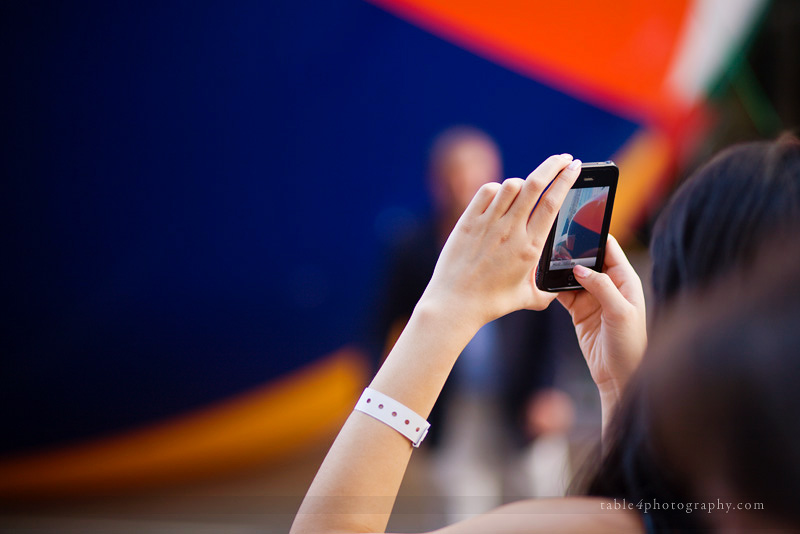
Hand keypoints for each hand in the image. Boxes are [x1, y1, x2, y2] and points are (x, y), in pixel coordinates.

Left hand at [418, 154, 580, 328]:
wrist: (454, 304)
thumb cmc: (491, 303)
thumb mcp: (527, 299)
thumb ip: (547, 291)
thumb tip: (560, 287)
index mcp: (530, 248)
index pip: (553, 204)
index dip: (566, 180)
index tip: (575, 167)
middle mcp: (510, 231)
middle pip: (535, 185)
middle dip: (554, 165)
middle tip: (564, 158)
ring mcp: (487, 224)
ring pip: (511, 185)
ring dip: (522, 183)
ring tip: (525, 190)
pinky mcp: (467, 222)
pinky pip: (486, 191)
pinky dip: (496, 189)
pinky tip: (499, 198)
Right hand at [556, 236, 646, 397]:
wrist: (619, 376)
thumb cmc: (629, 345)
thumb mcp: (619, 313)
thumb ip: (601, 287)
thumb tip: (579, 267)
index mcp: (625, 280)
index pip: (609, 248)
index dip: (594, 235)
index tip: (576, 222)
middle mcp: (609, 285)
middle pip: (587, 258)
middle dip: (571, 250)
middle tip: (552, 241)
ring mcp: (592, 297)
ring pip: (572, 274)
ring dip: (560, 269)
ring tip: (543, 260)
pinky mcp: (579, 310)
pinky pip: (563, 292)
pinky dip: (553, 287)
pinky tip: (543, 282)